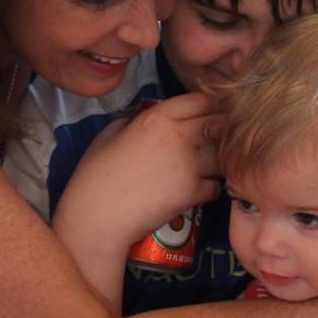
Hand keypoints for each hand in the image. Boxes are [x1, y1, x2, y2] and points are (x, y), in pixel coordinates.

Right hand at [54, 91, 219, 245]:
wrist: (97, 216)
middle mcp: (178, 136)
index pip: (201, 100)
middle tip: (216, 142)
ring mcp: (188, 164)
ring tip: (210, 167)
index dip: (211, 106)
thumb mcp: (110, 133)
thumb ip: (136, 119)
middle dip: (222, 131)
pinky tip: (199, 190)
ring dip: (220, 161)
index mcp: (157, 117)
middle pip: (218, 123)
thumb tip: (150, 118)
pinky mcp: (192, 192)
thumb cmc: (95, 175)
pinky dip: (211, 188)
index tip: (211, 114)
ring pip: (223, 155)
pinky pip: (216, 186)